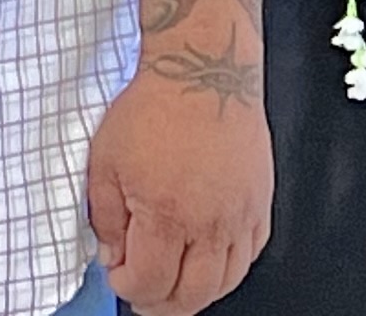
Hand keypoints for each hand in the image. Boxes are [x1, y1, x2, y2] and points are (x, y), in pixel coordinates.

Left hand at [84, 55, 271, 315]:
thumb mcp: (104, 160)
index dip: (127, 287)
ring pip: (225, 283)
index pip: (149, 283)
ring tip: (173, 284)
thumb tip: (112, 255)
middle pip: (191, 295)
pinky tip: (207, 261)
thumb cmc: (152, 109)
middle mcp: (210, 226)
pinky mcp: (260, 206)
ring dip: (196, 293)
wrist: (205, 73)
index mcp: (167, 218)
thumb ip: (105, 217)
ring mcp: (240, 219)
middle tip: (144, 295)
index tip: (117, 276)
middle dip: (162, 303)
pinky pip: (248, 257)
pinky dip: (227, 270)